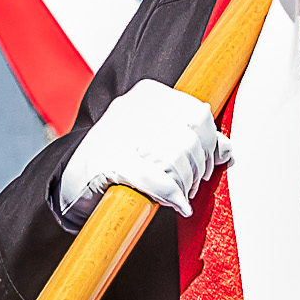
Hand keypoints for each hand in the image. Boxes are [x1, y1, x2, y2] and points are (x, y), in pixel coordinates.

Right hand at [61, 80, 231, 219]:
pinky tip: (176, 204)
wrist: (72, 182)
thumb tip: (226, 149)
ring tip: (177, 194)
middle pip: (190, 138)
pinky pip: (156, 180)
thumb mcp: (155, 137)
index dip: (209, 144)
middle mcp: (132, 109)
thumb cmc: (119, 160)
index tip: (206, 163)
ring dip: (185, 185)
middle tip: (190, 184)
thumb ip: (190, 136)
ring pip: (176, 159)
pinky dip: (172, 195)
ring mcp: (118, 135)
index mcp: (147, 95)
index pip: (197, 114)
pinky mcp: (109, 164)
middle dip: (198, 168)